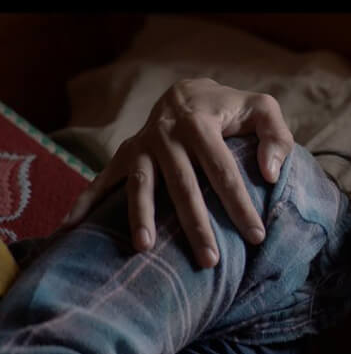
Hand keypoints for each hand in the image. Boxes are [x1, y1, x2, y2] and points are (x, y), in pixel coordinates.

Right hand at [61, 78, 295, 267]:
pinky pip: (101, 180)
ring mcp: (141, 146)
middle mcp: (166, 134)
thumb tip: (270, 174)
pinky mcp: (124, 155)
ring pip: (141, 185)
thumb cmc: (232, 110)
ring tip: (145, 249)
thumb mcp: (262, 110)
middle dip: (195, 225)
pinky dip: (84, 202)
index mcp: (201, 123)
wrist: (188, 93)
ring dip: (141, 218)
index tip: (256, 236)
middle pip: (182, 186)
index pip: (224, 171)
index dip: (240, 204)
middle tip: (209, 260)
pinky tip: (70, 229)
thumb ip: (276, 138)